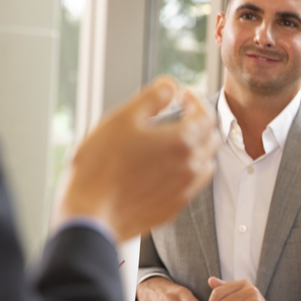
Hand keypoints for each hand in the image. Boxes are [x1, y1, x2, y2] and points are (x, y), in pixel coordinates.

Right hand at [53, 76, 218, 240]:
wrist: (90, 215)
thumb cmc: (100, 165)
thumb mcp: (123, 118)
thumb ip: (153, 97)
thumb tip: (172, 85)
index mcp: (182, 141)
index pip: (206, 114)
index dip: (196, 101)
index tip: (182, 96)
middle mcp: (191, 166)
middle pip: (210, 137)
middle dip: (198, 121)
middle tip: (179, 114)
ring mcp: (185, 189)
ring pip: (205, 161)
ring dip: (196, 146)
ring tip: (173, 140)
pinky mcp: (175, 207)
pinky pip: (193, 183)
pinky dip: (188, 169)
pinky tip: (166, 166)